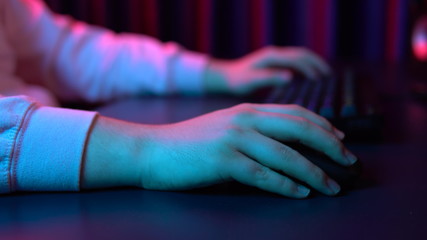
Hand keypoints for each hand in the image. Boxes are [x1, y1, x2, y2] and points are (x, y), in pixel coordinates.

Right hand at [83, 104, 356, 197]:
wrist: (152, 150)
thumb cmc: (189, 144)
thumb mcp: (224, 128)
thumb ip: (253, 130)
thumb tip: (285, 145)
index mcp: (246, 111)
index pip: (295, 113)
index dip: (323, 125)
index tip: (341, 139)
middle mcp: (244, 121)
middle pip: (298, 129)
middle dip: (329, 146)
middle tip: (350, 161)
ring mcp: (233, 140)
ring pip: (286, 155)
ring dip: (314, 172)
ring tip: (332, 186)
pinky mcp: (223, 161)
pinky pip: (263, 175)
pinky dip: (286, 185)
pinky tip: (301, 193)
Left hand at [204, 46, 330, 94]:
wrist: (225, 76)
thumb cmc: (236, 80)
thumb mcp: (251, 81)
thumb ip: (269, 78)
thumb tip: (290, 77)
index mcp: (271, 57)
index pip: (297, 58)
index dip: (311, 67)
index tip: (322, 78)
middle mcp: (275, 54)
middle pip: (302, 54)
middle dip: (316, 63)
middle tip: (328, 75)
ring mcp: (275, 57)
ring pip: (299, 57)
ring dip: (312, 64)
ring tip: (324, 76)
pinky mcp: (274, 63)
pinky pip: (294, 62)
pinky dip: (305, 67)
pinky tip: (310, 78)